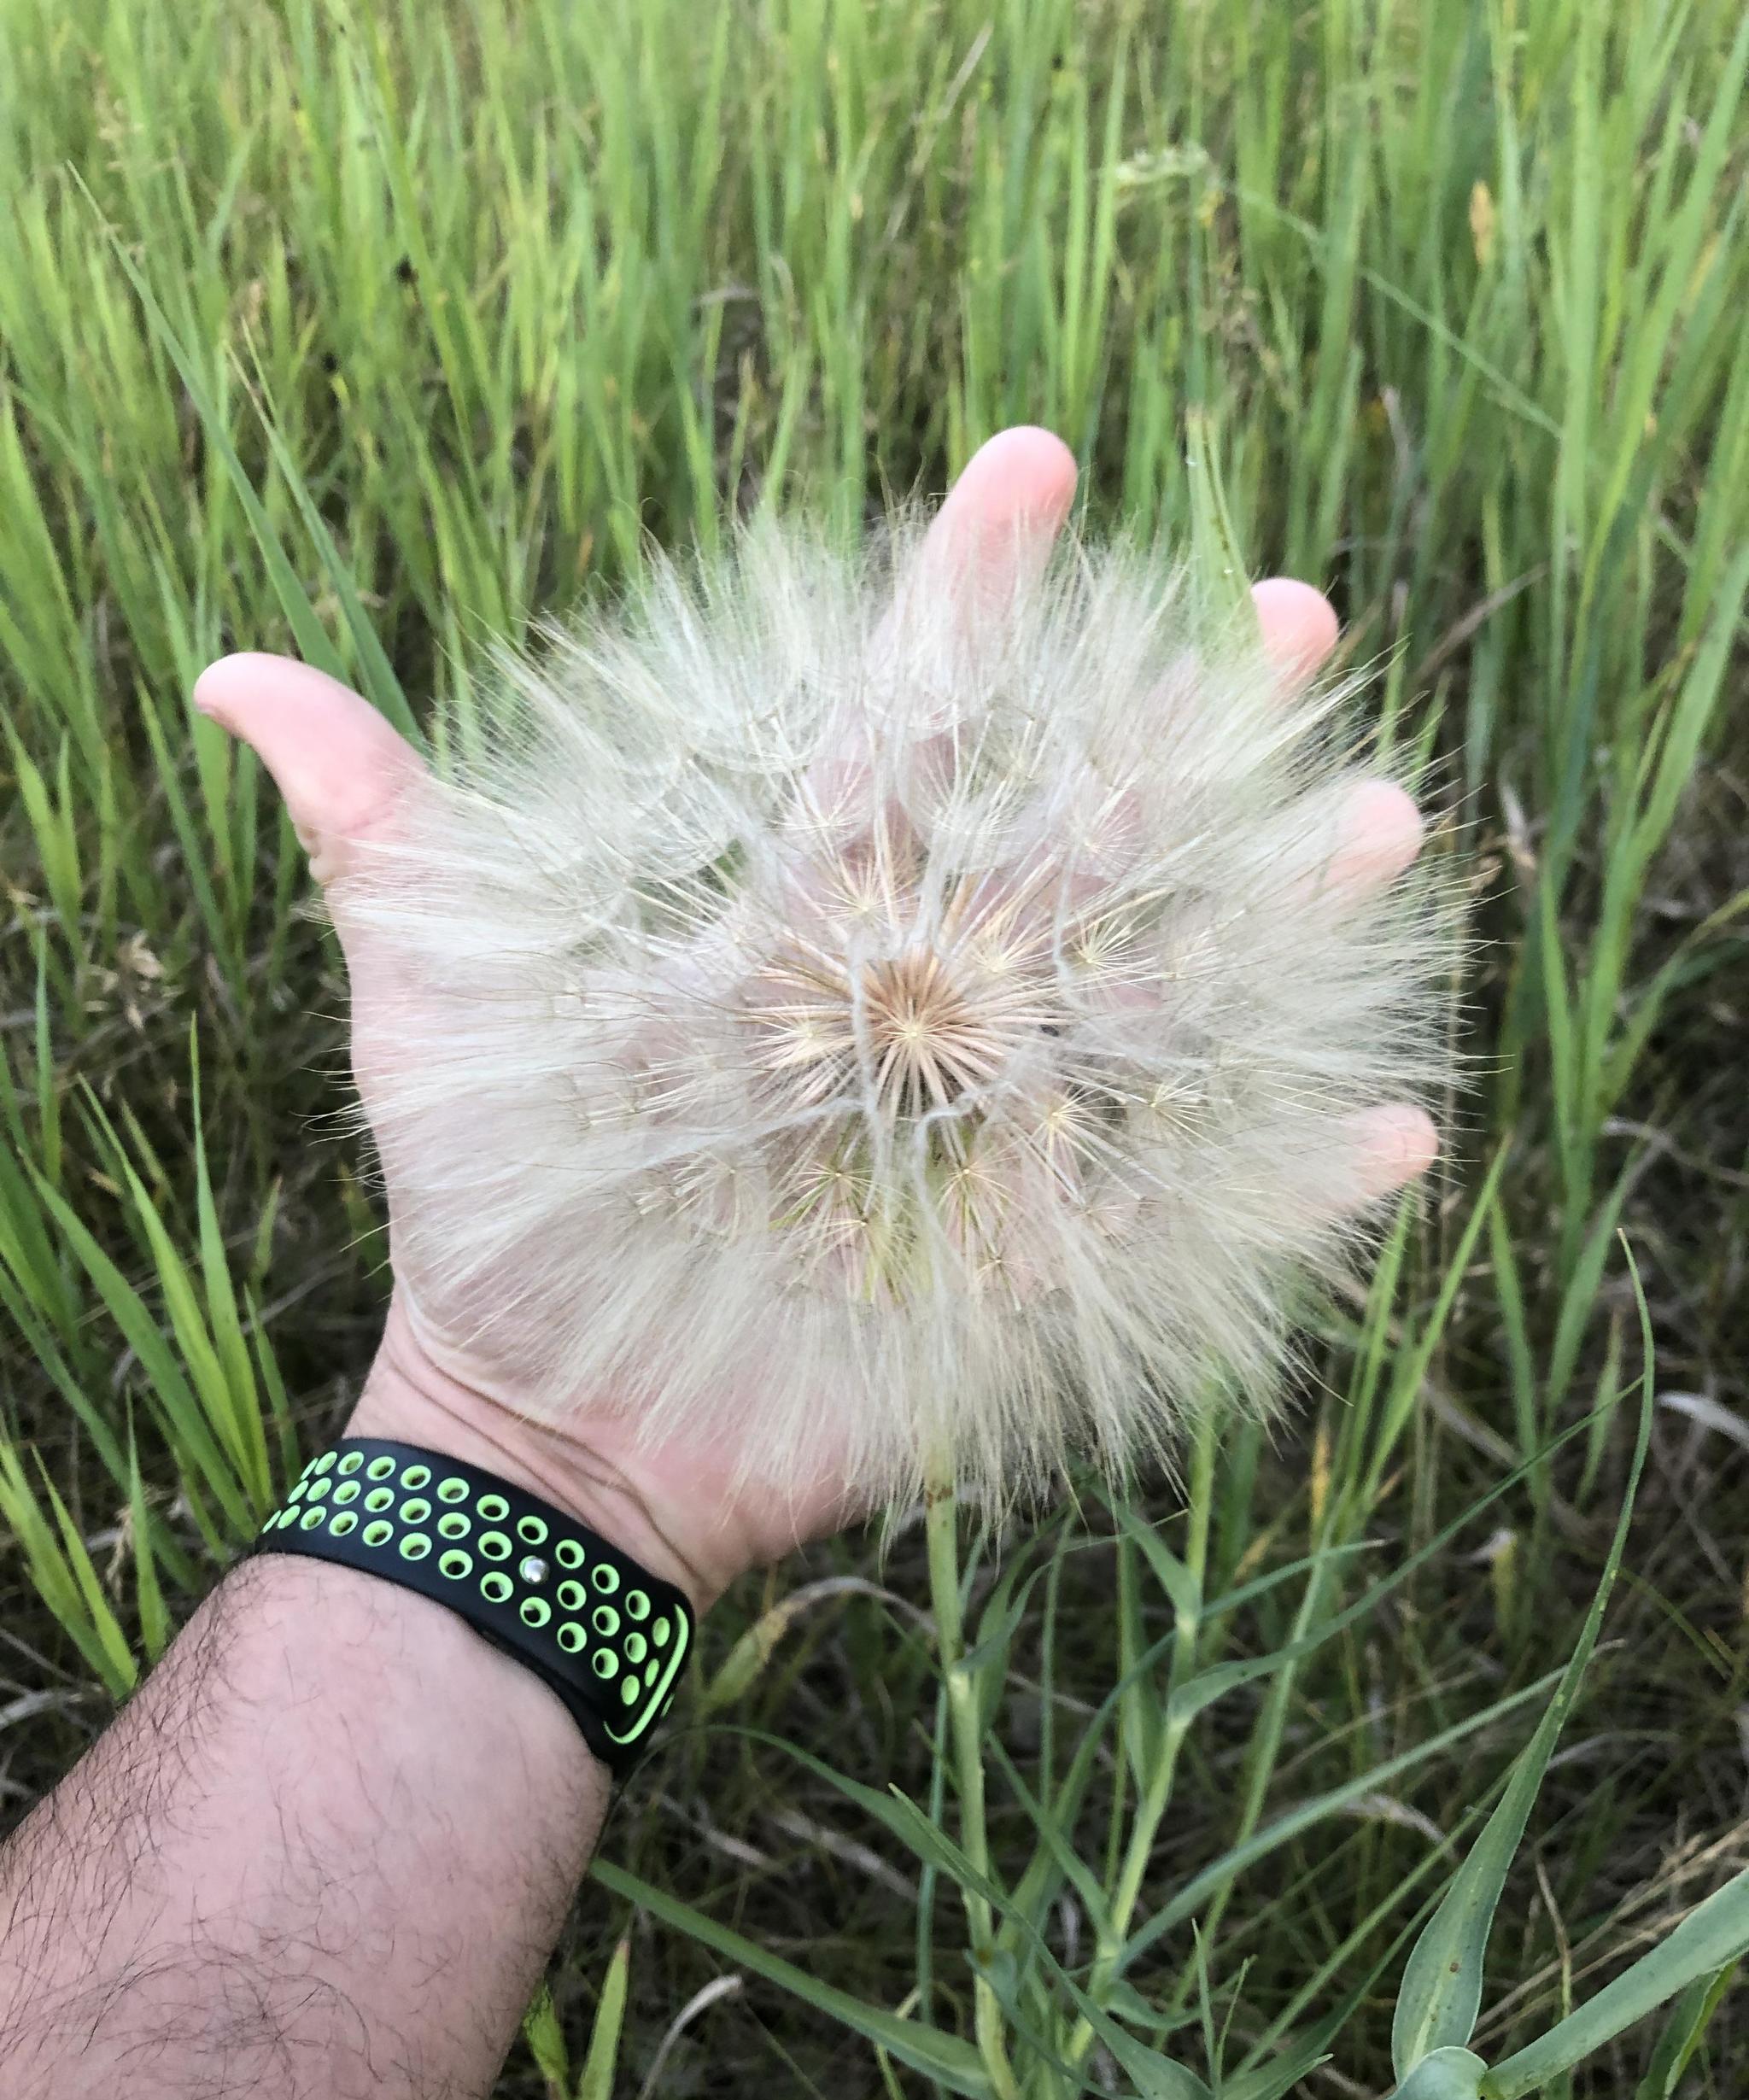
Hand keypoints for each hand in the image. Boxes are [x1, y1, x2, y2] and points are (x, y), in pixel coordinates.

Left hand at [195, 428, 1433, 1608]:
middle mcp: (921, 1000)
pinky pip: (1188, 1218)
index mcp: (804, 915)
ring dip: (1284, 924)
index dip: (966, 601)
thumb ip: (378, 843)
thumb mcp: (424, 1009)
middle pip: (1078, 836)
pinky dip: (1293, 1191)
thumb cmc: (491, 1209)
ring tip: (1384, 825)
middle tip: (1294, 615)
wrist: (542, 1424)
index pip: (903, 725)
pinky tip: (1397, 1130)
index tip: (1035, 469)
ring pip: (1163, 1002)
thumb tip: (231, 680)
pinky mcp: (1031, 1271)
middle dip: (1185, 727)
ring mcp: (990, 1131)